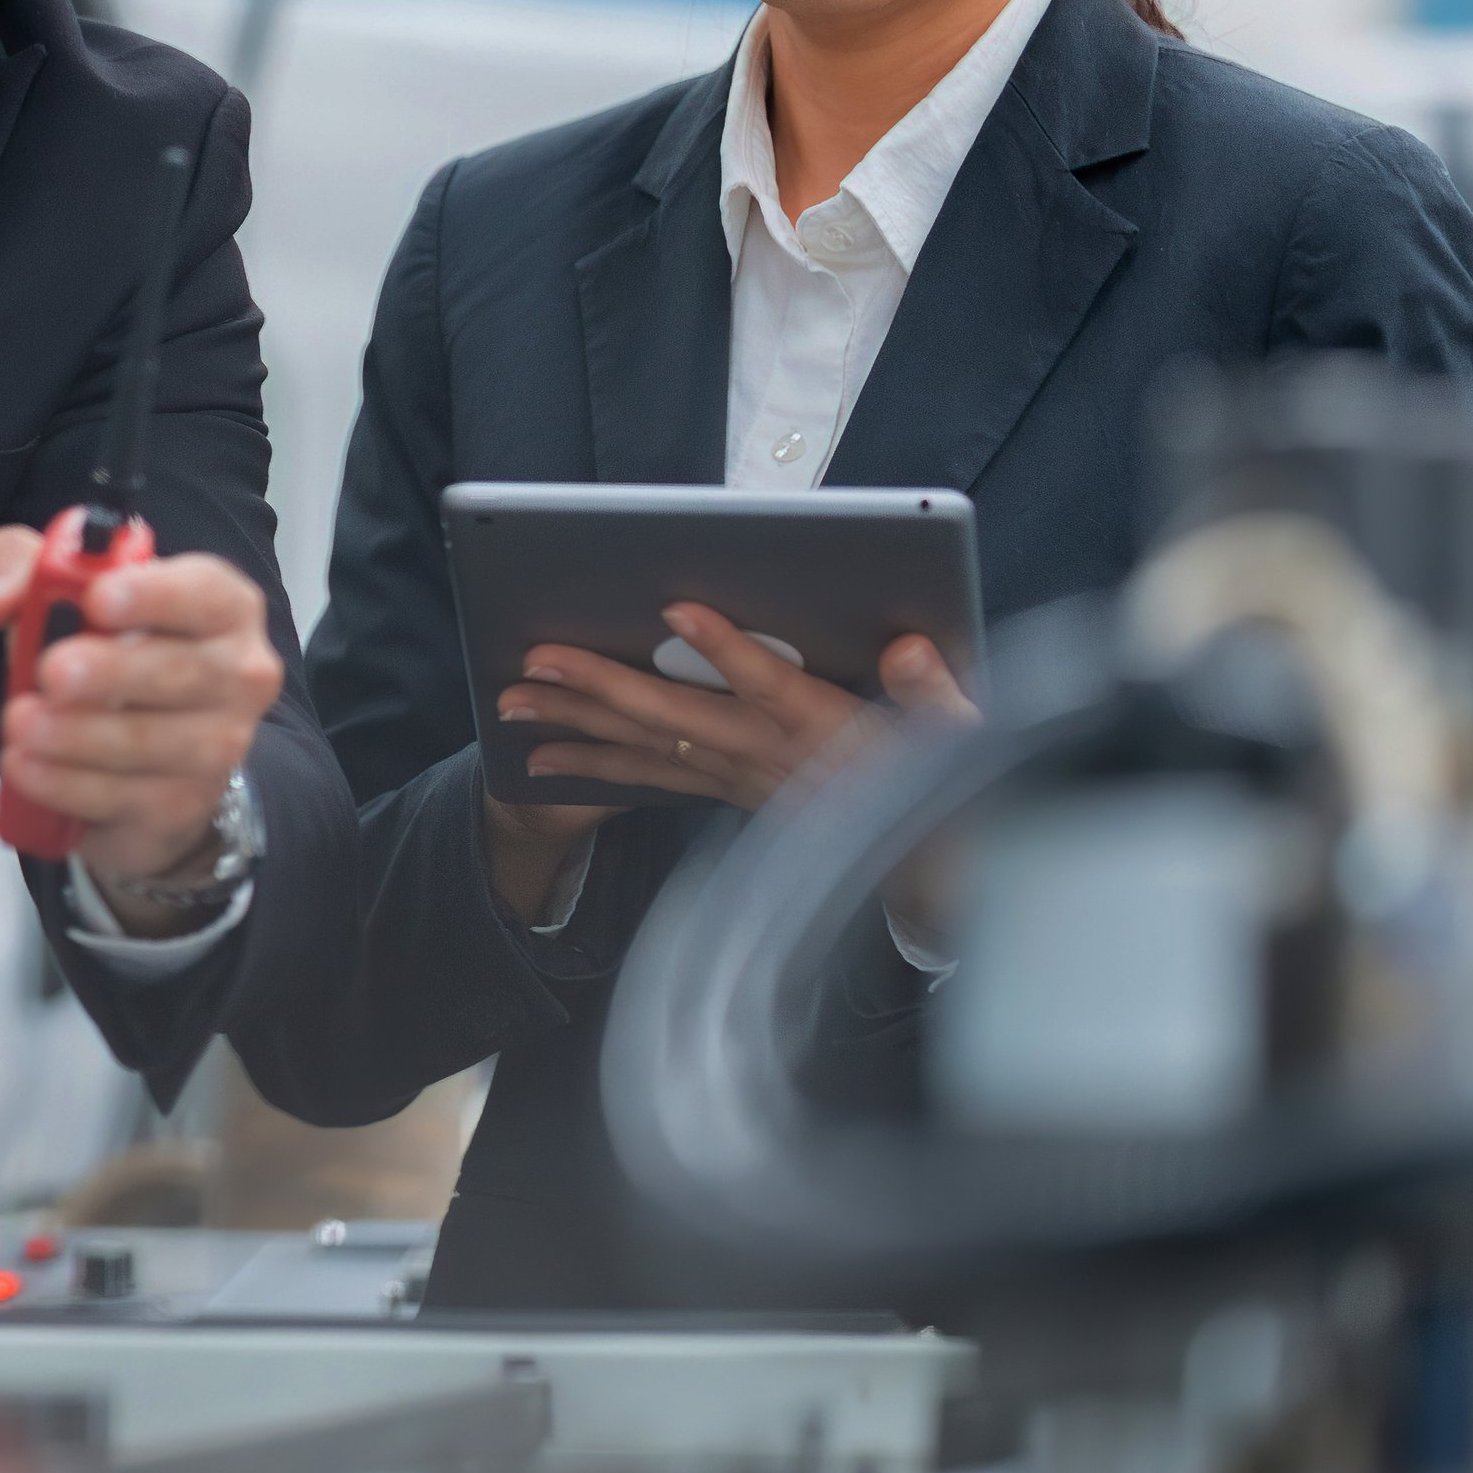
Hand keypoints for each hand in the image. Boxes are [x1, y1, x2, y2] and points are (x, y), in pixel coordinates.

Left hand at [0, 525, 281, 907]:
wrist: (141, 749)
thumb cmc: (108, 647)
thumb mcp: (57, 590)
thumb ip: (20, 572)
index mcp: (223, 606)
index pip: (204, 592)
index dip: (153, 594)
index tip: (97, 599)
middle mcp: (239, 675)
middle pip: (181, 671)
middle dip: (111, 672)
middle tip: (51, 672)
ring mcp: (219, 747)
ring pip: (149, 742)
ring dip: (77, 735)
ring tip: (19, 723)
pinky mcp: (185, 805)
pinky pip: (124, 796)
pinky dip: (67, 783)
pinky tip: (26, 767)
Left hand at [499, 605, 972, 810]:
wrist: (926, 862)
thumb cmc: (940, 776)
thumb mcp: (959, 733)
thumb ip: (931, 690)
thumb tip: (907, 650)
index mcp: (825, 730)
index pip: (771, 687)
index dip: (725, 650)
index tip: (677, 611)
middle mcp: (768, 756)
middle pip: (676, 717)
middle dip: (601, 686)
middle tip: (536, 660)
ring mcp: (739, 776)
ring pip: (646, 749)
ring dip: (576, 724)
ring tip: (512, 704)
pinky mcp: (724, 787)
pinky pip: (647, 779)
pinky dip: (592, 764)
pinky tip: (542, 758)